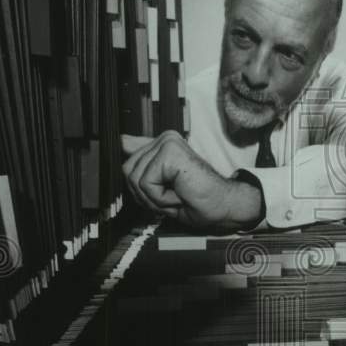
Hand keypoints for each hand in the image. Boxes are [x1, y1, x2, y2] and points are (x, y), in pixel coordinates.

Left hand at [121, 132, 262, 231]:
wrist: (223, 206)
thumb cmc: (199, 199)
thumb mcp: (161, 184)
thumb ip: (143, 161)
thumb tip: (121, 141)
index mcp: (163, 144)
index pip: (129, 156)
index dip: (137, 180)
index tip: (162, 188)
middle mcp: (165, 139)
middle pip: (127, 171)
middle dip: (146, 194)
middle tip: (172, 196)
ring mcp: (167, 143)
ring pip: (135, 179)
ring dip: (155, 198)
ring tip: (177, 195)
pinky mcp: (169, 153)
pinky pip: (146, 184)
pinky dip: (160, 198)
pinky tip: (180, 193)